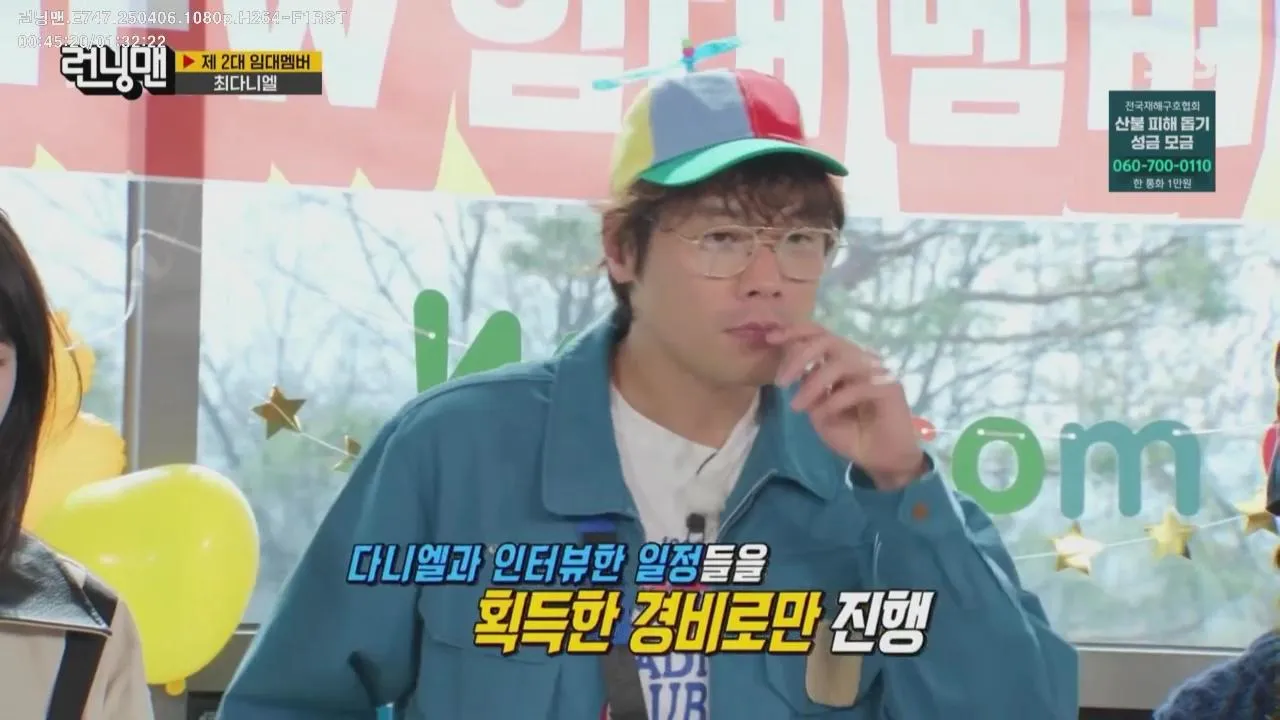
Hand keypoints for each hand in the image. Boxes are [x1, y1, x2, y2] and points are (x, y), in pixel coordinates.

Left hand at [770, 323, 925, 489]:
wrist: (882, 460)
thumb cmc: (852, 435)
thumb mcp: (819, 411)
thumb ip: (808, 387)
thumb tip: (796, 369)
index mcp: (844, 360)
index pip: (821, 334)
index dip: (795, 332)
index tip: (770, 338)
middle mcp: (861, 359)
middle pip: (828, 340)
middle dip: (799, 356)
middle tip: (781, 381)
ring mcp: (877, 371)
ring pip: (840, 362)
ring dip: (813, 384)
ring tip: (797, 405)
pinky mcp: (889, 388)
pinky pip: (856, 387)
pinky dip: (834, 401)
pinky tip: (824, 415)